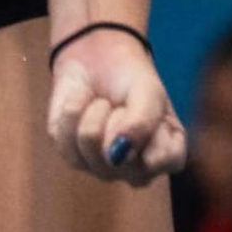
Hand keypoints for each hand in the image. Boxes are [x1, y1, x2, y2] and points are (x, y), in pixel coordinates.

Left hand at [47, 30, 186, 186]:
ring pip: (90, 140)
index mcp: (164, 157)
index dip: (153, 128)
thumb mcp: (148, 90)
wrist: (95, 59)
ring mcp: (102, 168)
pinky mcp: (72, 156)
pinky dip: (74, 107)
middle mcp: (135, 172)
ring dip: (95, 109)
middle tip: (121, 104)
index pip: (166, 159)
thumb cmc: (130, 79)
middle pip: (122, 156)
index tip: (147, 105)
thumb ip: (142, 122)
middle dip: (119, 116)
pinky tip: (82, 104)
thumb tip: (118, 156)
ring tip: (102, 103)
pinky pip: (65, 136)